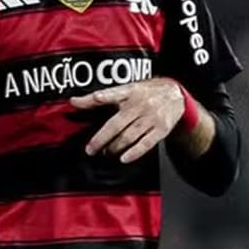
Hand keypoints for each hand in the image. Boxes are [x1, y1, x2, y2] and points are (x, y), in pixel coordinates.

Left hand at [70, 78, 184, 163]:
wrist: (175, 94)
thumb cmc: (144, 92)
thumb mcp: (124, 89)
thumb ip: (98, 98)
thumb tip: (73, 102)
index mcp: (129, 92)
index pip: (113, 94)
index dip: (102, 96)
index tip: (91, 99)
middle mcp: (139, 105)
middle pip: (116, 123)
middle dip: (101, 138)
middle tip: (90, 149)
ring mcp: (151, 118)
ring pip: (129, 136)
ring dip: (114, 147)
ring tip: (105, 152)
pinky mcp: (161, 129)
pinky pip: (146, 144)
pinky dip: (134, 152)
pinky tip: (124, 158)